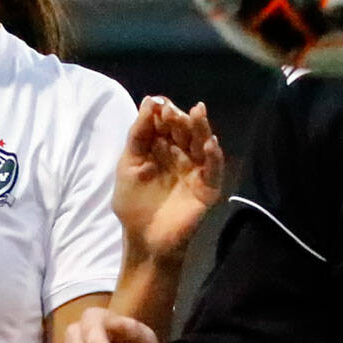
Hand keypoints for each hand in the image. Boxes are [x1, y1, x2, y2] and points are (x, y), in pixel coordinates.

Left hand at [113, 96, 223, 260]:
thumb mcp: (128, 165)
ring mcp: (196, 170)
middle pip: (185, 130)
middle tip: (170, 112)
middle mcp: (181, 155)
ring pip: (201, 143)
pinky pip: (214, 169)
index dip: (163, 112)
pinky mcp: (207, 187)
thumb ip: (137, 135)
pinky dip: (213, 156)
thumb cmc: (134, 205)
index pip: (166, 124)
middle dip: (179, 118)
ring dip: (200, 128)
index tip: (157, 104)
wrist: (144, 240)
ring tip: (197, 112)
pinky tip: (209, 143)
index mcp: (161, 148)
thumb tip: (149, 101)